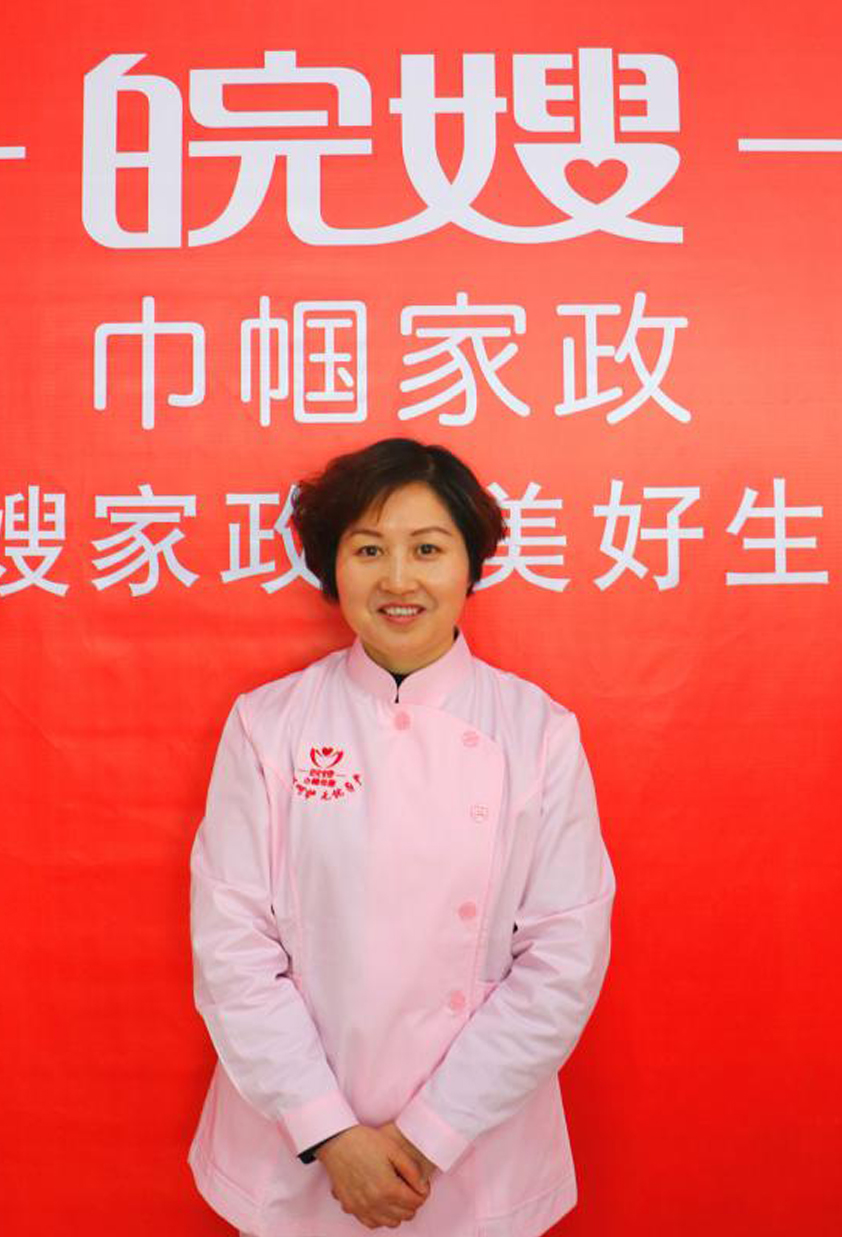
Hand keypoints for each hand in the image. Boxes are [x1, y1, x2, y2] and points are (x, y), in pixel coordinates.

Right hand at [316, 1124, 430, 1229]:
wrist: (337, 1142)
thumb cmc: (365, 1142)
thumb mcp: (394, 1149)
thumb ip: (412, 1171)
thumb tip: (423, 1187)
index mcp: (388, 1188)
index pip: (416, 1202)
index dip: (422, 1192)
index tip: (420, 1184)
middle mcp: (375, 1203)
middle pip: (406, 1215)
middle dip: (412, 1202)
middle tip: (409, 1187)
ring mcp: (362, 1208)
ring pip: (391, 1223)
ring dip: (398, 1212)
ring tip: (396, 1195)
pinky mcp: (351, 1208)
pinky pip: (372, 1223)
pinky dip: (381, 1217)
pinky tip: (381, 1203)